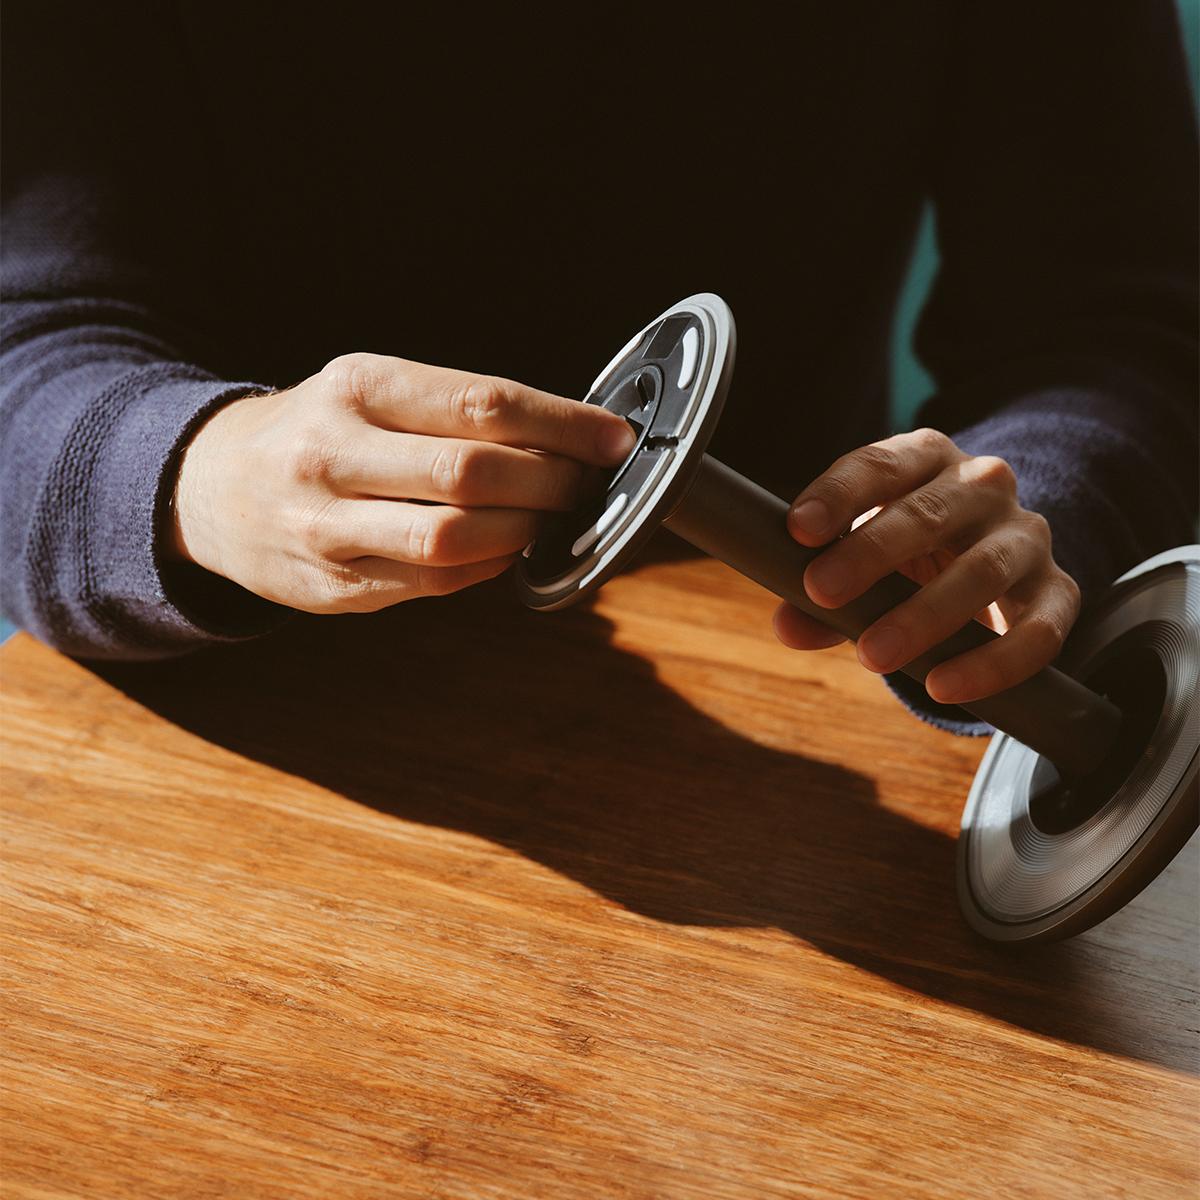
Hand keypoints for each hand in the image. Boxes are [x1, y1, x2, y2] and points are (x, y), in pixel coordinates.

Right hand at [170, 354, 634, 611]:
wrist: (210, 486)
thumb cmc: (318, 429)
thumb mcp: (370, 389)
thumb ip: (452, 409)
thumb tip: (565, 437)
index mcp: (357, 389)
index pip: (483, 403)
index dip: (563, 425)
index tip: (612, 438)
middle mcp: (334, 455)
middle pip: (474, 474)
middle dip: (552, 482)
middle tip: (586, 483)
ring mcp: (328, 528)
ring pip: (455, 540)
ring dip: (525, 531)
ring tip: (550, 517)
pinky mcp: (334, 587)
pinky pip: (436, 583)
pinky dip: (488, 567)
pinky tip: (505, 548)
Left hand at [772, 428, 1080, 704]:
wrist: (993, 563)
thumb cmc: (908, 551)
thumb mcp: (859, 557)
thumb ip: (818, 590)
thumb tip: (789, 626)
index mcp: (925, 459)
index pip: (880, 465)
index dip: (838, 495)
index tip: (798, 530)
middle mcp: (982, 486)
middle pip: (928, 513)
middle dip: (870, 554)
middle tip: (819, 592)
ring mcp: (1026, 536)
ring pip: (983, 570)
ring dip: (924, 616)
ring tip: (872, 655)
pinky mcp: (1058, 591)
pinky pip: (1038, 630)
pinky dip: (992, 663)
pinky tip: (943, 686)